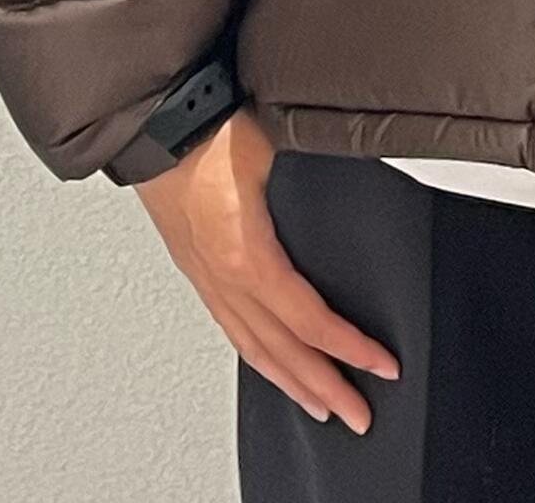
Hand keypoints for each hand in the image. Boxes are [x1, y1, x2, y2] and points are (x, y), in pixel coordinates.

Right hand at [132, 107, 400, 434]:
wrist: (152, 118)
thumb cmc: (208, 127)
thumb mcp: (275, 148)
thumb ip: (316, 171)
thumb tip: (360, 166)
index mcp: (245, 254)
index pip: (308, 320)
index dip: (349, 348)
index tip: (382, 365)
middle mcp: (223, 277)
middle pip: (281, 350)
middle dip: (324, 387)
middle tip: (359, 415)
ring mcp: (205, 275)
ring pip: (252, 347)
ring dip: (290, 381)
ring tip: (319, 404)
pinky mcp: (195, 265)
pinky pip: (231, 326)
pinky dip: (257, 354)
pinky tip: (269, 360)